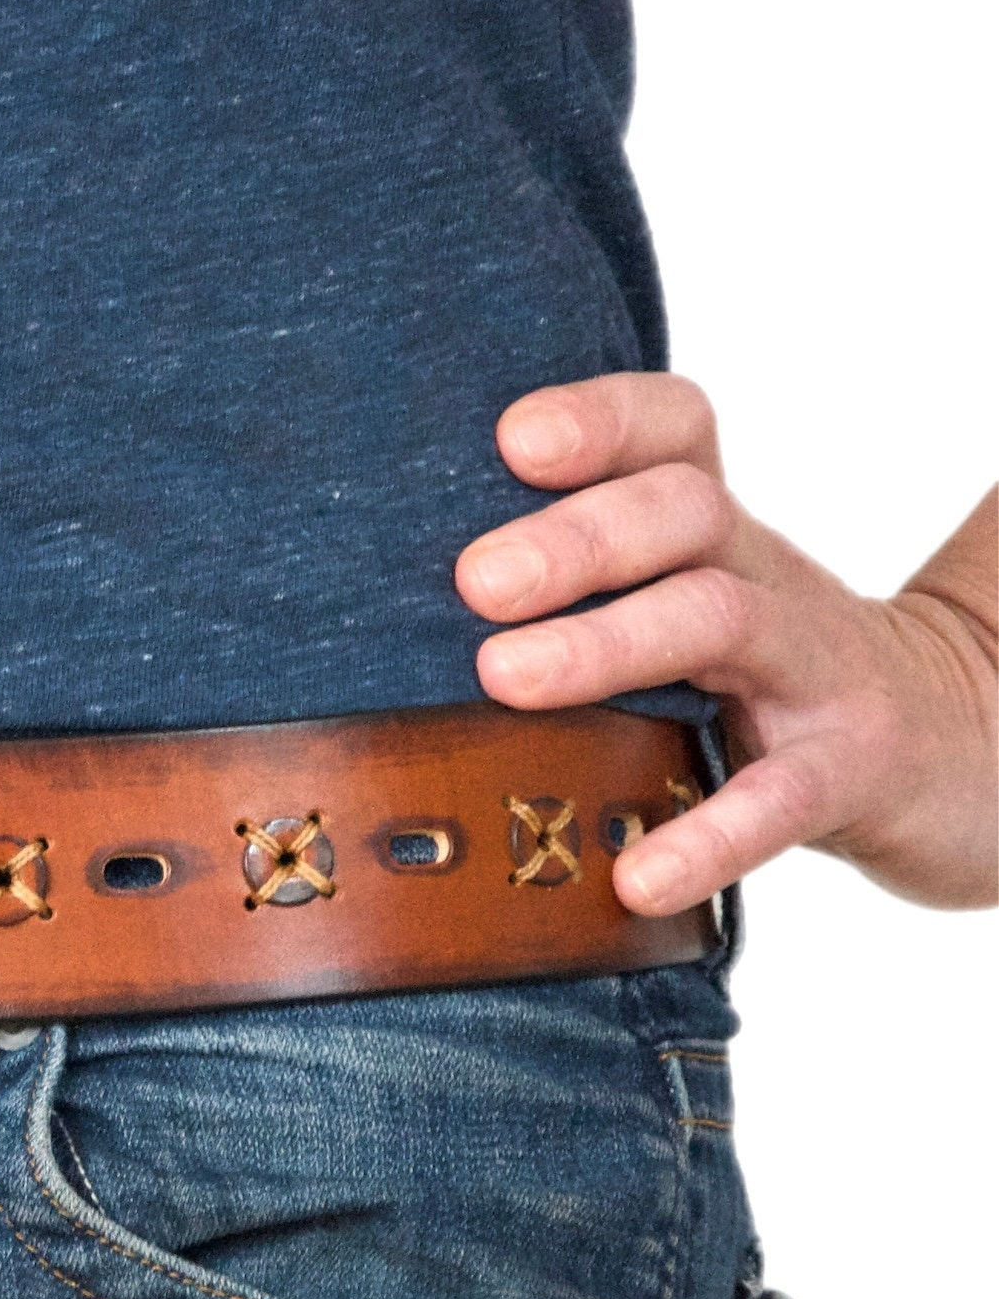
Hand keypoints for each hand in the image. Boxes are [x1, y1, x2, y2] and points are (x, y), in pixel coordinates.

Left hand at [456, 372, 997, 913]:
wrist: (939, 747)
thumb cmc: (742, 681)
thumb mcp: (666, 610)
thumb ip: (557, 599)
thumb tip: (360, 627)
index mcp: (705, 531)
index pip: (670, 432)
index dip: (600, 420)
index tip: (510, 439)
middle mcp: (757, 574)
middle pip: (681, 511)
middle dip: (574, 537)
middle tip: (473, 580)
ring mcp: (811, 665)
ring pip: (717, 619)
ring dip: (607, 644)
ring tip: (505, 680)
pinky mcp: (847, 766)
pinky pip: (780, 796)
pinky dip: (708, 836)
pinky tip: (635, 877)